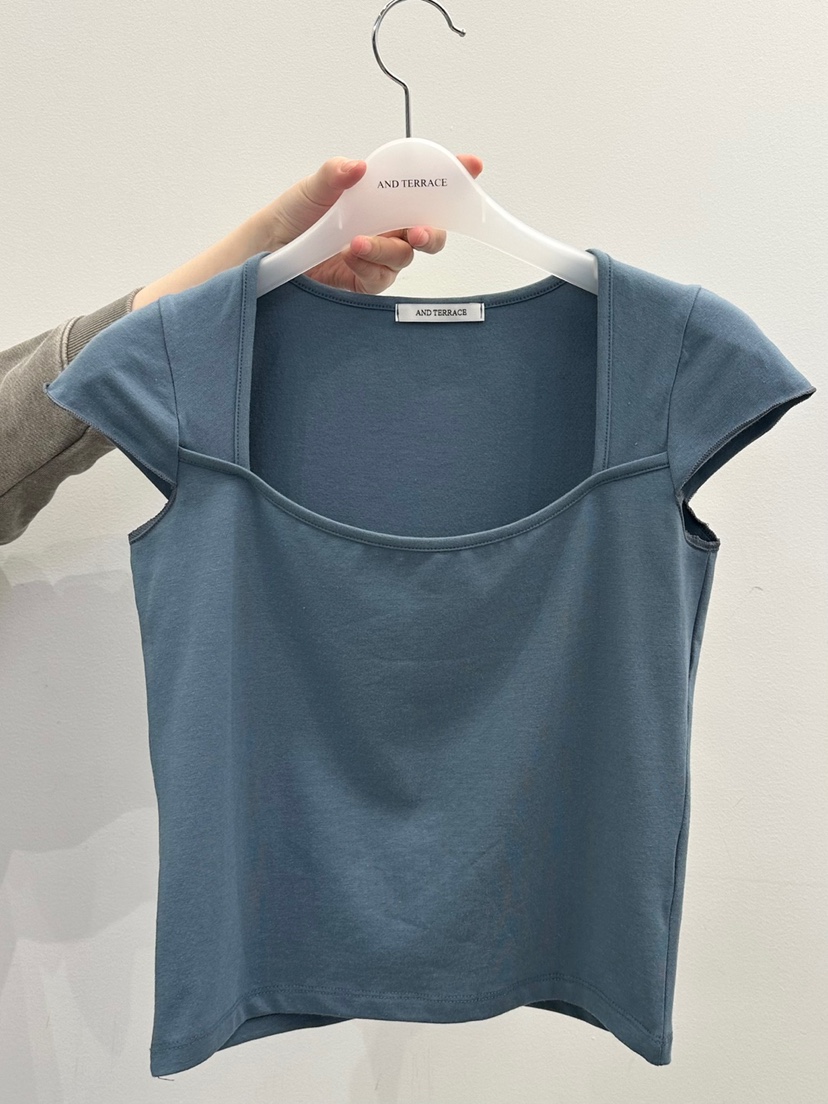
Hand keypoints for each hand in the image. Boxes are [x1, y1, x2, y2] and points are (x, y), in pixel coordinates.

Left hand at [264, 154, 484, 293]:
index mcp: (384, 198)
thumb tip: (357, 166)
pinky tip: (350, 257)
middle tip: (417, 231)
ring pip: (404, 256)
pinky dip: (369, 267)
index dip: (452, 178)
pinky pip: (381, 278)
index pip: (424, 187)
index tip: (471, 167)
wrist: (269, 249)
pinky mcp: (366, 281)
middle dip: (432, 231)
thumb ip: (335, 175)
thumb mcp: (313, 188)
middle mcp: (387, 227)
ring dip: (387, 249)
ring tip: (358, 244)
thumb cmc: (295, 214)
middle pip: (429, 230)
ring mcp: (379, 255)